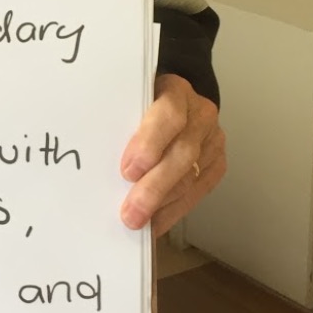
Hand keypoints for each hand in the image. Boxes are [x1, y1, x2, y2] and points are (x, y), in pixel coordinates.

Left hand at [119, 74, 225, 236]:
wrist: (175, 99)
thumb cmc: (143, 103)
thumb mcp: (131, 99)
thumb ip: (120, 120)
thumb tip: (95, 160)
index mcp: (175, 91)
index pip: (168, 115)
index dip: (149, 144)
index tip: (128, 170)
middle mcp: (200, 114)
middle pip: (182, 153)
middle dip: (154, 187)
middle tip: (131, 213)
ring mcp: (212, 139)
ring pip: (191, 177)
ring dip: (163, 204)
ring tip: (139, 222)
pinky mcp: (217, 162)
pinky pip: (199, 191)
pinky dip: (175, 210)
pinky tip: (156, 222)